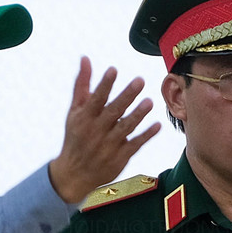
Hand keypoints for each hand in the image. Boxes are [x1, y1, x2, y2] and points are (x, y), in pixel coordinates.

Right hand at [47, 58, 161, 203]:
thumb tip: (86, 58)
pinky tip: (157, 125)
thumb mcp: (75, 111)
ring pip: (125, 128)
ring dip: (138, 115)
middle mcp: (96, 131)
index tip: (113, 70)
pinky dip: (146, 135)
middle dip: (126, 96)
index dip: (104, 85)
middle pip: (113, 111)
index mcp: (84, 118)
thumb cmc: (76, 136)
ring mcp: (109, 145)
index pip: (96, 99)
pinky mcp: (120, 157)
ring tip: (150, 101)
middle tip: (140, 80)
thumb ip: (82, 85)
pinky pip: (135, 145)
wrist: (74, 174)